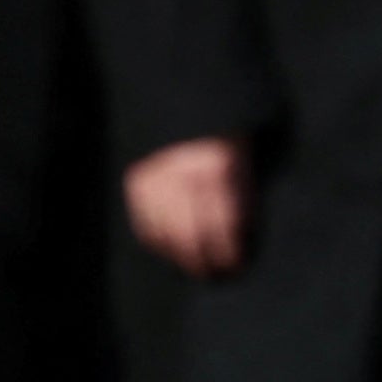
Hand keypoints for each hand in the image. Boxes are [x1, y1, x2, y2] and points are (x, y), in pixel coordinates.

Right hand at [126, 136, 254, 277]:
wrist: (190, 107)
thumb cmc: (226, 142)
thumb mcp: (244, 167)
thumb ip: (242, 204)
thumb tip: (240, 244)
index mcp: (216, 169)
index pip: (221, 225)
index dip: (228, 253)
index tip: (235, 267)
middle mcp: (181, 174)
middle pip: (189, 236)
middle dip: (202, 262)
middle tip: (213, 274)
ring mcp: (154, 178)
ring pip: (163, 233)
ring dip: (179, 256)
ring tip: (193, 267)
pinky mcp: (136, 181)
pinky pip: (145, 223)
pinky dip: (158, 241)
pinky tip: (171, 249)